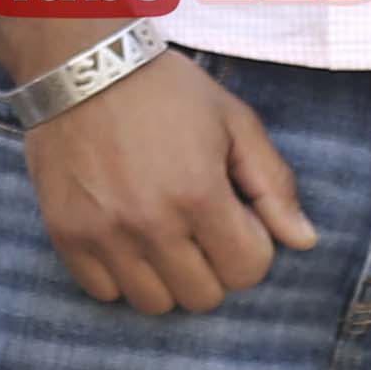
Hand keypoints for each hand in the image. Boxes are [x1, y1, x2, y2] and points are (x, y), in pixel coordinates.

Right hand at [18, 42, 309, 311]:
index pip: (248, 270)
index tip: (234, 216)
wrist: (83, 65)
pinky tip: (126, 237)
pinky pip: (103, 292)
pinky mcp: (65, 234)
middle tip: (199, 226)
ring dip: (168, 278)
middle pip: (203, 297)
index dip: (251, 246)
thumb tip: (304, 241)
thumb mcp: (235, 122)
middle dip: (213, 266)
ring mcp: (104, 233)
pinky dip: (120, 276)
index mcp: (199, 193)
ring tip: (163, 235)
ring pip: (154, 304)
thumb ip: (274, 184)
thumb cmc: (167, 91)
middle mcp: (150, 222)